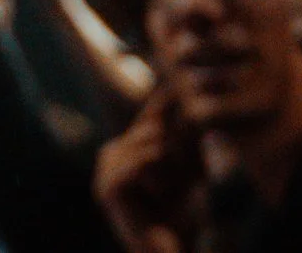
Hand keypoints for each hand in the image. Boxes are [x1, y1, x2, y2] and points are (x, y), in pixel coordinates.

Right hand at [93, 87, 203, 252]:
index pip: (153, 111)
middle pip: (154, 124)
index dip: (177, 108)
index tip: (196, 105)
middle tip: (186, 177)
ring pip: (151, 140)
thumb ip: (187, 131)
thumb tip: (192, 89)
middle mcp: (111, 151)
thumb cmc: (186, 212)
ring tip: (171, 192)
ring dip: (173, 166)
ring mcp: (105, 168)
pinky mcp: (108, 186)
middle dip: (179, 147)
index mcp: (126, 144)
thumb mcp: (192, 163)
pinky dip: (161, 177)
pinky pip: (144, 160)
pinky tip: (160, 198)